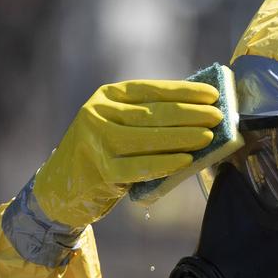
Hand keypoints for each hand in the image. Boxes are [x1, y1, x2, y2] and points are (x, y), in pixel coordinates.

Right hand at [32, 79, 221, 226]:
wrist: (60, 186)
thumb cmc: (101, 153)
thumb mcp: (117, 124)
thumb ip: (147, 117)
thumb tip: (197, 113)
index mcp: (106, 96)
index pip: (151, 90)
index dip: (184, 92)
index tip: (212, 94)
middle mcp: (98, 115)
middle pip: (152, 113)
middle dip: (190, 114)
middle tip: (218, 116)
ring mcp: (97, 144)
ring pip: (148, 138)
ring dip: (183, 137)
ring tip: (208, 136)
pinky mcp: (102, 172)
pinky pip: (140, 167)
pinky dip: (165, 164)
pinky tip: (186, 160)